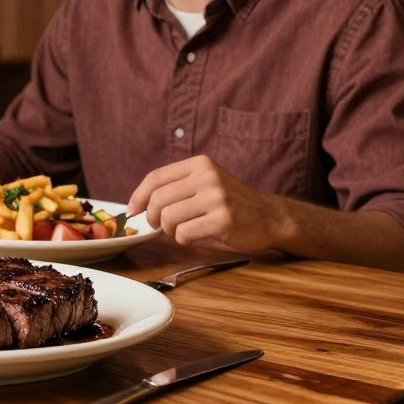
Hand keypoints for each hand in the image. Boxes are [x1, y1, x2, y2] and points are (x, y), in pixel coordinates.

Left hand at [127, 155, 281, 253]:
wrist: (270, 217)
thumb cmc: (231, 203)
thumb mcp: (206, 182)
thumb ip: (177, 186)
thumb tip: (139, 204)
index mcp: (200, 164)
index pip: (156, 177)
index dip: (139, 195)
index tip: (133, 210)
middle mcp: (207, 177)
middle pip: (158, 199)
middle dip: (153, 217)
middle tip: (160, 225)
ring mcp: (216, 198)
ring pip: (168, 218)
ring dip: (169, 230)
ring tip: (182, 230)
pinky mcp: (223, 220)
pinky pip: (183, 233)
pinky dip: (183, 239)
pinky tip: (195, 236)